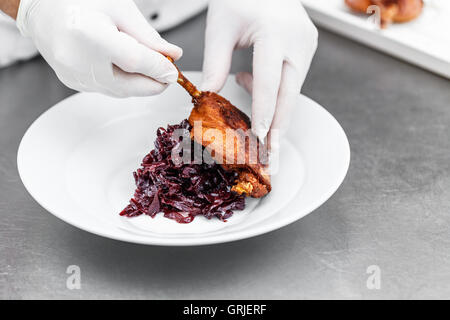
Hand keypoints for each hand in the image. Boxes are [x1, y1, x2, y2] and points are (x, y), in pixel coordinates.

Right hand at [16, 0, 181, 96]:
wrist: (42, 8)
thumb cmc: (78, 0)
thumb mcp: (120, 8)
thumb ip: (148, 36)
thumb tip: (171, 55)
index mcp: (88, 34)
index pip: (133, 61)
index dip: (157, 69)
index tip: (173, 72)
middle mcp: (77, 60)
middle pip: (127, 85)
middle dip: (153, 83)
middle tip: (167, 74)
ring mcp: (73, 75)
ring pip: (119, 91)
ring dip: (140, 84)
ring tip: (150, 68)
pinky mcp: (73, 82)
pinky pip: (107, 89)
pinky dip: (124, 83)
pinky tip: (127, 69)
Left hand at [201, 0, 317, 141]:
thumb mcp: (220, 27)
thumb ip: (216, 63)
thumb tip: (211, 95)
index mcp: (275, 33)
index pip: (270, 82)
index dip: (264, 112)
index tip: (260, 136)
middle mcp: (298, 40)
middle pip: (290, 93)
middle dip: (279, 125)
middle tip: (271, 151)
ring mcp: (306, 44)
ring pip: (293, 89)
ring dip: (275, 109)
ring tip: (256, 123)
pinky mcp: (307, 46)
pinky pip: (293, 78)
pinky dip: (276, 91)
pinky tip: (253, 84)